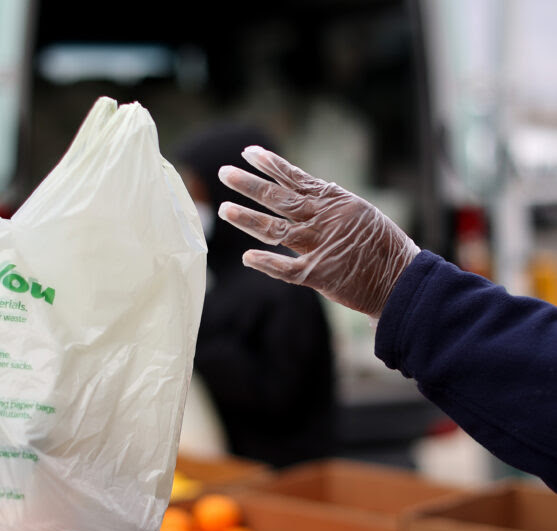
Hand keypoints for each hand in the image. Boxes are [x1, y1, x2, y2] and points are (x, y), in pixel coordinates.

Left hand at [218, 146, 419, 316]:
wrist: (403, 280)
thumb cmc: (383, 247)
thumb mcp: (360, 213)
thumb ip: (330, 204)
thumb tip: (305, 190)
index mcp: (335, 201)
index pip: (296, 178)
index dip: (270, 164)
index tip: (248, 152)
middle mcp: (324, 219)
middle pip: (278, 198)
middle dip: (249, 184)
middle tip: (224, 173)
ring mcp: (320, 246)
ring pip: (275, 229)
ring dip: (247, 218)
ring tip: (224, 209)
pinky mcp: (319, 274)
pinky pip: (286, 268)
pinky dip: (266, 263)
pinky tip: (247, 257)